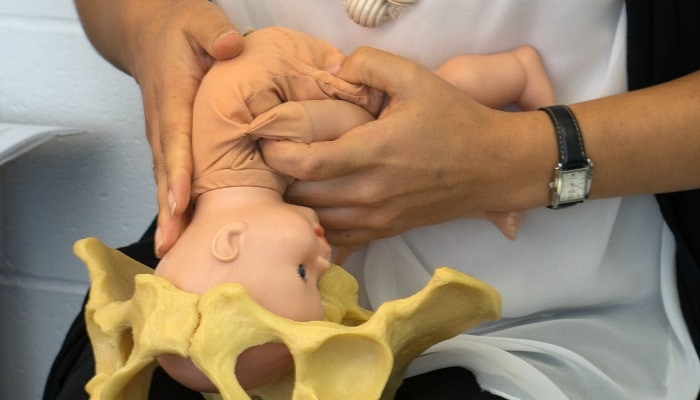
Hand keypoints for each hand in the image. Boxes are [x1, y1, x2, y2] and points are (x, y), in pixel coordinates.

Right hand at [122, 1, 243, 256]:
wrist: (147, 34)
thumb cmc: (177, 29)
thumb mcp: (199, 20)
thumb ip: (213, 32)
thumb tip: (230, 47)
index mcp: (174, 97)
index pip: (175, 139)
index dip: (179, 171)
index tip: (181, 201)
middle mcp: (163, 123)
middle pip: (165, 171)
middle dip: (168, 210)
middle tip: (172, 244)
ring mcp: (161, 136)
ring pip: (163, 180)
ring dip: (167, 215)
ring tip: (171, 249)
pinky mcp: (166, 143)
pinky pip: (168, 177)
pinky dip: (172, 206)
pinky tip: (178, 231)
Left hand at [261, 47, 553, 251]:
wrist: (494, 165)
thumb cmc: (455, 120)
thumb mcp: (416, 78)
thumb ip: (369, 65)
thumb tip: (332, 71)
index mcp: (373, 152)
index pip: (306, 163)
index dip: (276, 155)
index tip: (266, 140)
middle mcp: (371, 191)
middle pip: (304, 196)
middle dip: (280, 178)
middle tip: (272, 160)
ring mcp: (379, 216)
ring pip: (318, 220)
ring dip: (298, 203)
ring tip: (289, 182)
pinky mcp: (387, 229)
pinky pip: (341, 238)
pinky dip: (320, 227)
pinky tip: (314, 211)